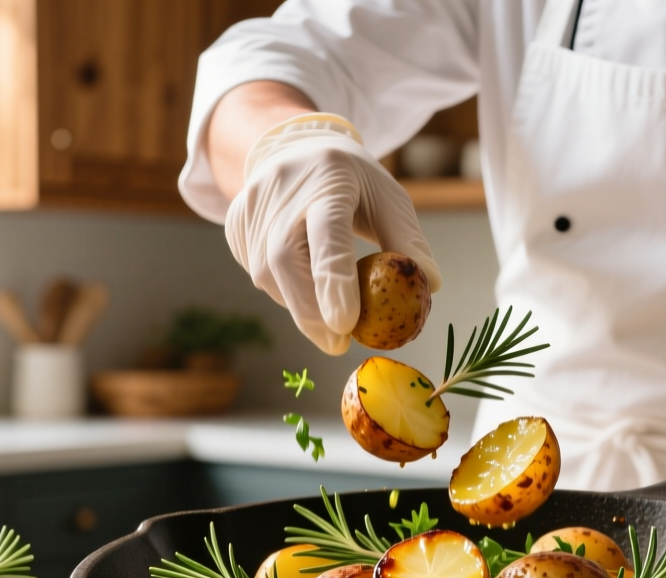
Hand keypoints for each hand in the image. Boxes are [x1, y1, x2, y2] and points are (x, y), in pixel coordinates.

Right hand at [225, 113, 440, 354]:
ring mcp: (252, 206)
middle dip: (310, 311)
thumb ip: (407, 240)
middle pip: (284, 260)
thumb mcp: (389, 198)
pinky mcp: (235, 224)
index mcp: (329, 177)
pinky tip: (302, 280)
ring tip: (327, 307)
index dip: (334, 280)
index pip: (328, 233)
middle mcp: (282, 190)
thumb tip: (429, 285)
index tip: (346, 325)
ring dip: (299, 304)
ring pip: (267, 274)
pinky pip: (256, 271)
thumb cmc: (354, 182)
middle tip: (338, 343)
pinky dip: (283, 289)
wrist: (295, 146)